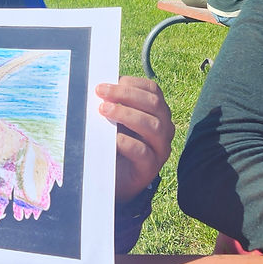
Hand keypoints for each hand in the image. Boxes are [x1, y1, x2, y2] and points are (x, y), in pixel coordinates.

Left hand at [96, 76, 174, 202]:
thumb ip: (111, 105)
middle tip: (100, 93)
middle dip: (125, 95)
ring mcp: (160, 148)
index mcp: (157, 112)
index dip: (130, 84)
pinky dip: (127, 143)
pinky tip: (112, 138)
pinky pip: (143, 152)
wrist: (115, 179)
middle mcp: (164, 127)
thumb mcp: (115, 121)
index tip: (105, 84)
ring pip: (153, 126)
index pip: (152, 90)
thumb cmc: (115, 144)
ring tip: (104, 110)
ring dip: (127, 114)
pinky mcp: (151, 167)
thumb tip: (98, 88)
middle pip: (153, 104)